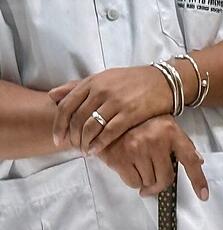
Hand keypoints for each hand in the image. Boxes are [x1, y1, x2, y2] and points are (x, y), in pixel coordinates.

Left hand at [49, 65, 176, 154]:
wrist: (163, 81)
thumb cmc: (132, 81)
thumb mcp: (103, 78)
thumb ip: (77, 86)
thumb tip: (52, 96)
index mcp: (92, 82)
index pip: (66, 106)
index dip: (59, 125)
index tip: (58, 139)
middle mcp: (101, 91)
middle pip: (77, 119)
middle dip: (72, 137)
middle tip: (74, 148)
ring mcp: (116, 102)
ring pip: (91, 127)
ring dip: (85, 142)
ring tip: (85, 151)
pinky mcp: (131, 113)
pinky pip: (109, 131)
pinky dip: (100, 143)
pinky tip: (96, 150)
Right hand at [97, 115, 208, 199]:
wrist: (107, 116)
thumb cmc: (140, 122)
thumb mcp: (165, 125)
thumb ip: (181, 143)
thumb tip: (199, 161)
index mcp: (171, 132)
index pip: (190, 160)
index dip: (198, 180)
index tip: (203, 196)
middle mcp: (156, 141)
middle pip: (166, 178)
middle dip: (160, 184)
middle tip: (154, 183)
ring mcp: (137, 149)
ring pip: (149, 182)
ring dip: (145, 181)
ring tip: (139, 167)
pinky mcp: (120, 158)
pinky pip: (133, 182)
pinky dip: (133, 181)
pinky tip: (129, 168)